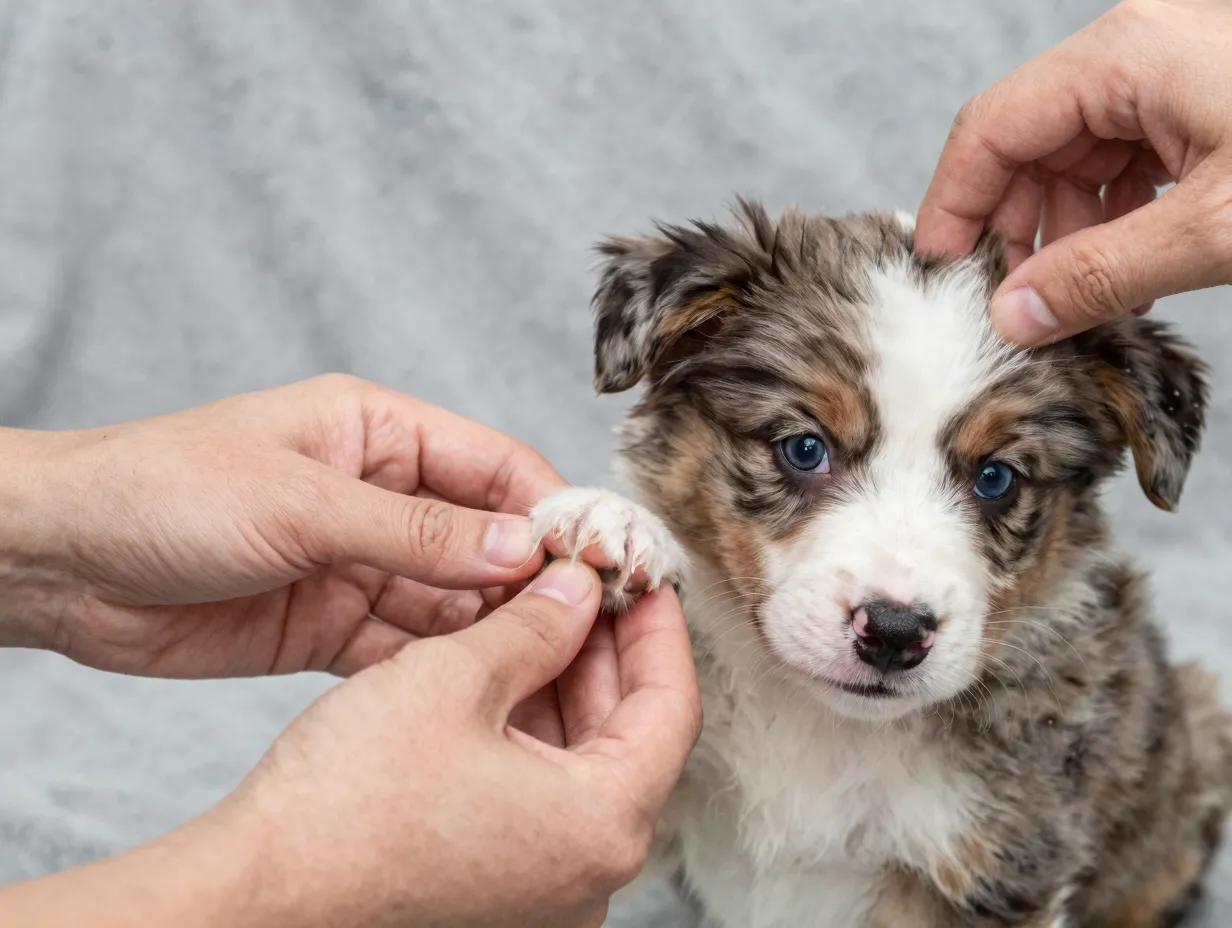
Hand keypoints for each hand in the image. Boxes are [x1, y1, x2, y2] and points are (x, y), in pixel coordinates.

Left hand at [0, 374, 563, 677]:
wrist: (59, 565)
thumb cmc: (164, 491)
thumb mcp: (300, 503)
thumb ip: (416, 532)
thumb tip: (524, 548)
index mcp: (379, 432)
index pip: (495, 466)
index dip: (552, 511)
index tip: (598, 560)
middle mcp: (381, 496)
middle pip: (486, 537)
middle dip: (534, 579)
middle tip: (585, 626)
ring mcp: (359, 563)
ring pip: (453, 599)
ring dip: (493, 630)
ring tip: (544, 665)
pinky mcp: (331, 623)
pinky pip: (405, 646)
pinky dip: (440, 666)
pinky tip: (476, 686)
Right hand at [0, 560, 702, 927]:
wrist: (254, 894)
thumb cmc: (345, 802)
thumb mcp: (455, 677)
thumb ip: (537, 625)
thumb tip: (578, 590)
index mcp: (602, 825)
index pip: (671, 706)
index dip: (658, 626)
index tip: (643, 574)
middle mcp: (589, 872)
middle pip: (629, 734)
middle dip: (606, 648)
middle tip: (588, 580)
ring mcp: (545, 889)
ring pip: (584, 762)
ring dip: (567, 683)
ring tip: (544, 610)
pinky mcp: (500, 891)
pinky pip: (543, 795)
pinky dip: (534, 730)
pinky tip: (507, 670)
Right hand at [915, 0, 1231, 345]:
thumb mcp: (1217, 227)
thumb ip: (1102, 275)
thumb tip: (1015, 317)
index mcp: (1128, 56)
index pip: (992, 127)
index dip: (952, 202)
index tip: (936, 272)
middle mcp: (1139, 55)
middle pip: (1029, 143)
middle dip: (1013, 229)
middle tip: (1011, 307)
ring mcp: (1171, 79)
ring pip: (1076, 161)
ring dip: (1063, 235)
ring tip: (1074, 303)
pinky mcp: (1201, 109)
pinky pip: (1126, 167)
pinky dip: (1112, 225)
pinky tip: (1123, 275)